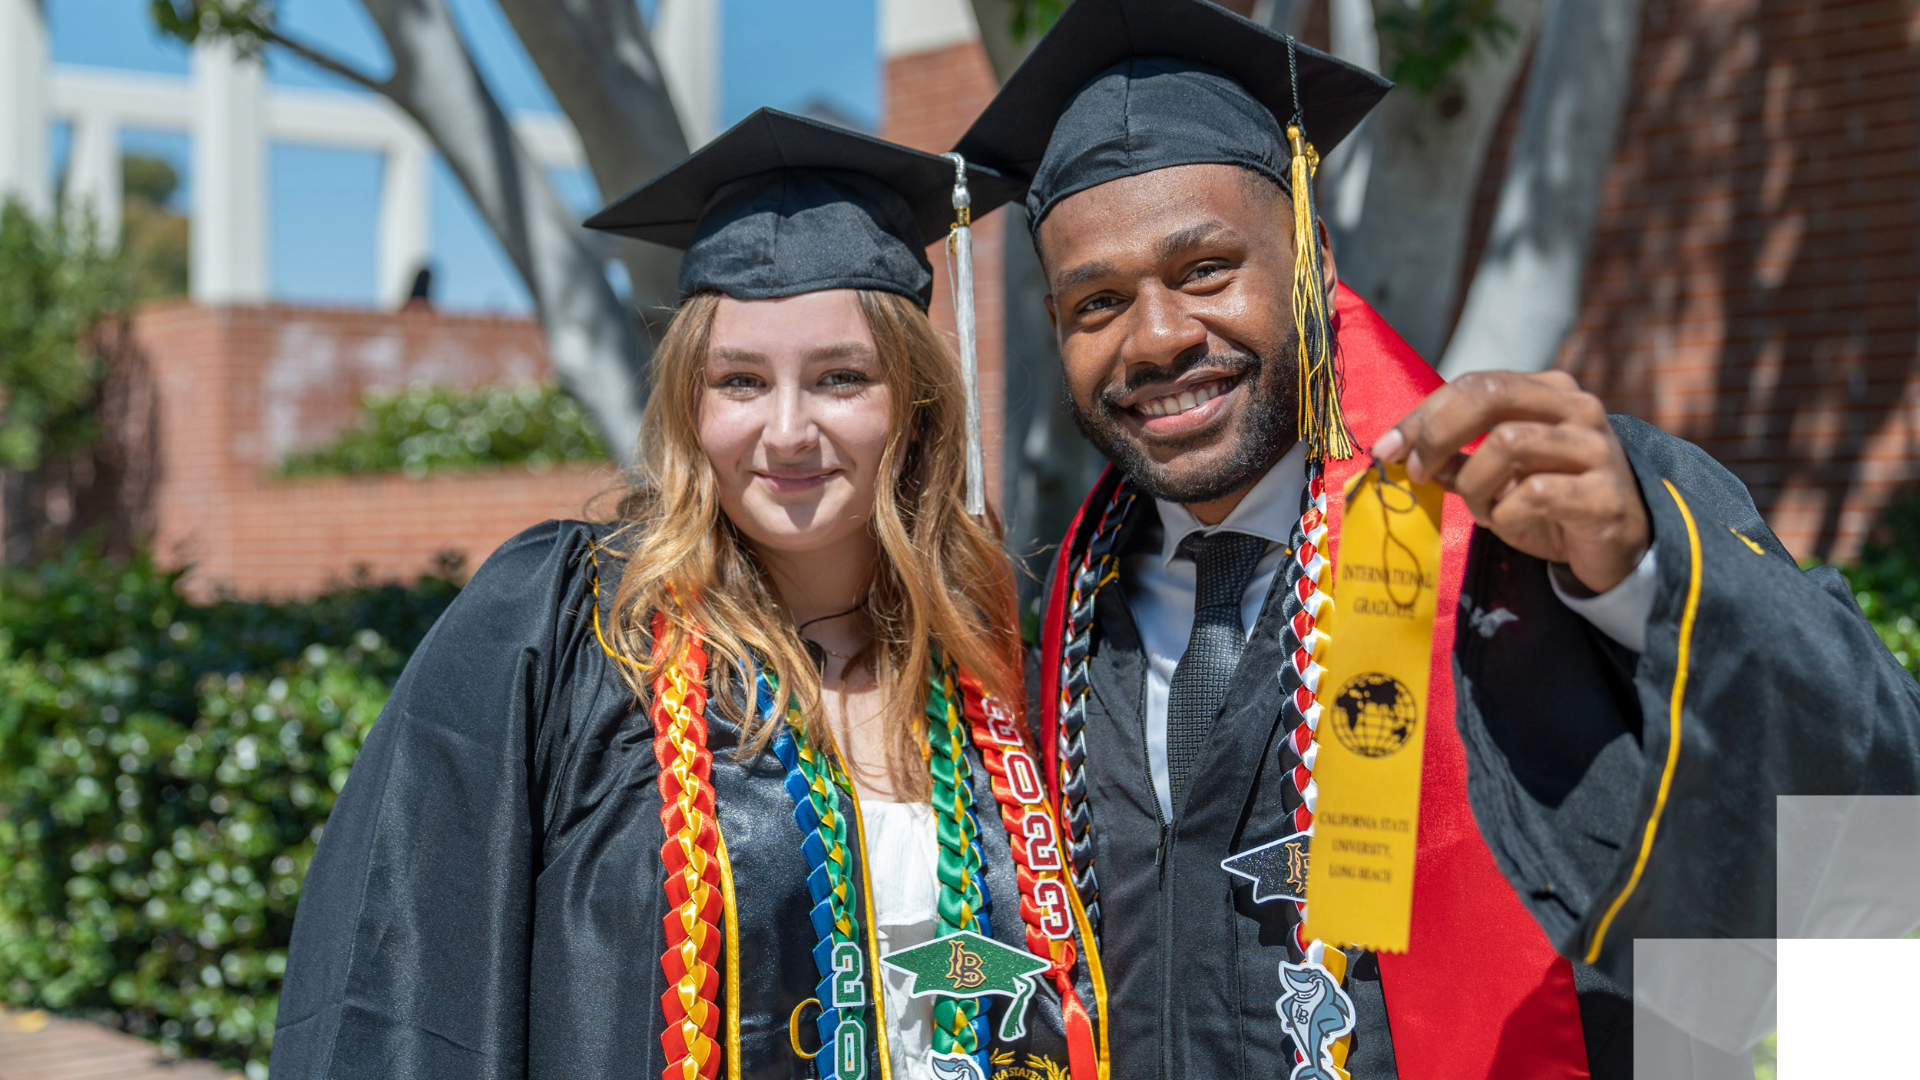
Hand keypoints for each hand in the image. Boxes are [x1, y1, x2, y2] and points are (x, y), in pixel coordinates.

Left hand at [1371, 371, 1649, 593]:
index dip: (1423, 416)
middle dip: (1437, 435)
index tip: (1386, 449)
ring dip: (1475, 485)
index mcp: (1549, 391)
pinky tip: (1510, 522)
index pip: (1475, 384)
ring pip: (1507, 444)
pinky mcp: (1604, 493)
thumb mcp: (1495, 477)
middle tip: (1416, 473)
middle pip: (1490, 396)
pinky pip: (1533, 494)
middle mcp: (1577, 408)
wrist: (1617, 547)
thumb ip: (1456, 460)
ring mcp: (1596, 448)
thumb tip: (1401, 454)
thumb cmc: (1550, 504)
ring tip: (1482, 510)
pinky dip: (1505, 513)